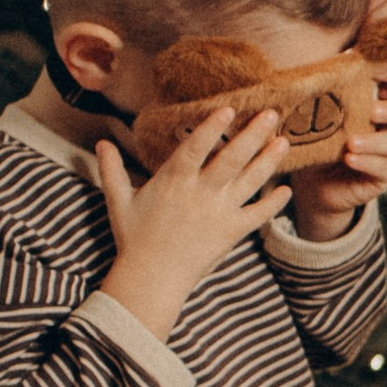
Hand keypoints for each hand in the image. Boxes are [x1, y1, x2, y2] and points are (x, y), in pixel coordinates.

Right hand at [94, 109, 288, 343]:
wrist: (151, 278)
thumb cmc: (134, 238)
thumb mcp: (118, 201)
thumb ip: (112, 170)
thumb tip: (101, 142)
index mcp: (174, 180)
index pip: (196, 147)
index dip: (212, 127)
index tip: (230, 108)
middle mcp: (200, 193)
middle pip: (232, 158)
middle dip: (253, 134)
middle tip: (272, 112)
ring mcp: (219, 212)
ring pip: (250, 181)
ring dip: (269, 160)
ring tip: (284, 141)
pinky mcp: (231, 232)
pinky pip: (258, 214)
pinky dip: (273, 203)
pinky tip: (286, 189)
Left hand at [286, 81, 386, 236]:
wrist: (311, 182)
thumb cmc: (313, 140)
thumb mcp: (315, 115)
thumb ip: (319, 93)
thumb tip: (312, 67)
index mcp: (374, 104)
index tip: (375, 77)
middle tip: (372, 110)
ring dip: (375, 142)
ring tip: (351, 142)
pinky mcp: (385, 175)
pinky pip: (385, 168)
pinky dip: (367, 162)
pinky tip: (349, 158)